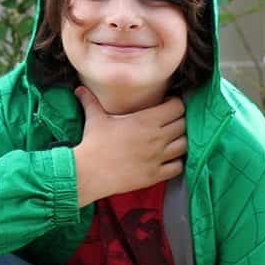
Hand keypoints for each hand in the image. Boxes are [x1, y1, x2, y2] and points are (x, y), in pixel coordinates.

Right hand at [73, 86, 185, 206]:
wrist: (88, 172)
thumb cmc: (93, 144)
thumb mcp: (95, 118)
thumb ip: (91, 101)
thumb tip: (80, 89)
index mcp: (146, 120)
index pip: (177, 107)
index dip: (174, 104)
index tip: (166, 105)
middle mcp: (156, 138)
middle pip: (183, 125)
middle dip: (178, 121)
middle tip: (169, 123)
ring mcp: (158, 157)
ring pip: (185, 145)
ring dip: (180, 141)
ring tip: (171, 140)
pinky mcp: (155, 175)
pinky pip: (179, 167)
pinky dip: (176, 162)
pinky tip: (168, 159)